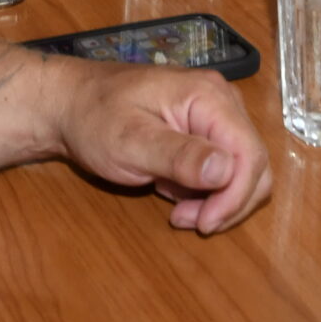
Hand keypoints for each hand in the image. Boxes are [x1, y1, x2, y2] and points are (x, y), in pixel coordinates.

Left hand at [53, 63, 271, 234]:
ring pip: (242, 169)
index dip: (235, 196)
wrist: (67, 103)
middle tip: (187, 220)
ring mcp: (213, 114)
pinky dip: (206, 190)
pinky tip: (173, 192)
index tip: (203, 223)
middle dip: (228, 201)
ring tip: (178, 211)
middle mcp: (221, 101)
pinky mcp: (203, 129)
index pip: (250, 155)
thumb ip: (179, 155)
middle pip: (253, 164)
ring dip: (218, 199)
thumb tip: (226, 170)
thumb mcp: (130, 141)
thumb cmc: (93, 118)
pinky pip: (222, 167)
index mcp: (208, 97)